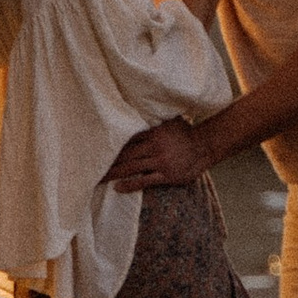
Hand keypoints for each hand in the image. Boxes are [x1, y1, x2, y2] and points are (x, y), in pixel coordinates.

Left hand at [104, 117, 220, 190]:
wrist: (205, 146)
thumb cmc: (186, 133)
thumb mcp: (169, 121)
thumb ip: (153, 120)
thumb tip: (137, 110)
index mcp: (153, 132)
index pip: (126, 139)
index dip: (111, 145)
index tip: (96, 150)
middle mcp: (154, 146)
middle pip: (125, 155)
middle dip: (108, 162)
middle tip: (92, 167)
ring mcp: (160, 161)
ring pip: (131, 168)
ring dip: (114, 174)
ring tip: (99, 179)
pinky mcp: (166, 175)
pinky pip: (144, 181)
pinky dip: (130, 184)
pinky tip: (118, 188)